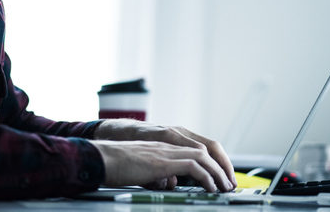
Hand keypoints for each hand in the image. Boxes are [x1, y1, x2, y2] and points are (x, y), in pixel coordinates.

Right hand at [91, 139, 234, 192]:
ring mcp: (166, 149)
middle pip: (206, 148)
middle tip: (229, 183)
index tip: (221, 176)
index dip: (213, 161)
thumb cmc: (117, 164)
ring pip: (203, 155)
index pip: (198, 147)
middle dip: (221, 166)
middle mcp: (169, 142)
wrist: (100, 158)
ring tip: (224, 187)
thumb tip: (171, 182)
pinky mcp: (163, 160)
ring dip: (217, 172)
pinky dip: (205, 176)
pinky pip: (193, 165)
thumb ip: (160, 173)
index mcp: (166, 143)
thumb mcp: (144, 168)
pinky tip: (210, 187)